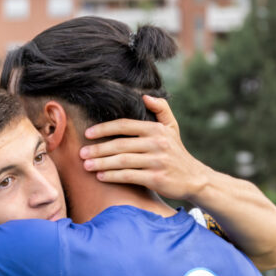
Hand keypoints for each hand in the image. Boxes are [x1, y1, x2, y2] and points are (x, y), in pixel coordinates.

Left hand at [81, 95, 212, 200]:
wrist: (195, 179)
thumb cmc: (177, 153)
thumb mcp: (172, 128)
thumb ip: (161, 109)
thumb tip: (145, 96)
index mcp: (156, 129)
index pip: (125, 126)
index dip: (104, 129)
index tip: (87, 134)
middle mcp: (157, 143)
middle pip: (120, 144)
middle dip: (98, 149)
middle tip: (81, 153)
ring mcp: (157, 161)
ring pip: (122, 160)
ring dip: (101, 163)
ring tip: (86, 166)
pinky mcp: (157, 178)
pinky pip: (129, 176)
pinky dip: (113, 176)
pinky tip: (101, 177)